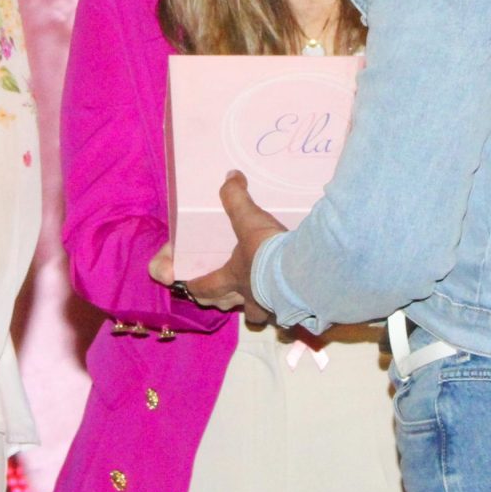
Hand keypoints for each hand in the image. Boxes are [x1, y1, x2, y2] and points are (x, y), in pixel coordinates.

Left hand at [176, 173, 283, 318]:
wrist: (303, 274)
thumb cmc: (267, 252)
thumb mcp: (249, 219)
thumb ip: (237, 197)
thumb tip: (231, 176)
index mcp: (231, 277)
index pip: (204, 286)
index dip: (194, 286)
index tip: (187, 286)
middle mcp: (245, 296)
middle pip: (224, 304)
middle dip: (218, 299)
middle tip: (217, 294)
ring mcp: (267, 307)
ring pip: (253, 315)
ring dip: (250, 307)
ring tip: (256, 300)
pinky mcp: (290, 311)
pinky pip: (281, 315)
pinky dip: (282, 308)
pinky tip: (289, 300)